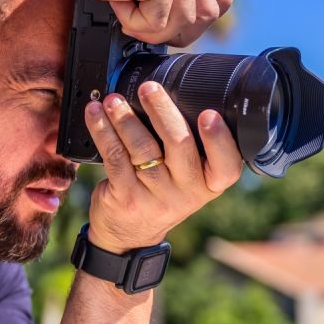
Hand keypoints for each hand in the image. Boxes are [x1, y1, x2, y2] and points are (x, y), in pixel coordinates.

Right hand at [59, 0, 231, 46]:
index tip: (183, 22)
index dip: (210, 11)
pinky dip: (133, 23)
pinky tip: (119, 3)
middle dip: (179, 33)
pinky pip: (156, 24)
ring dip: (151, 30)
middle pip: (209, 13)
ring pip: (183, 24)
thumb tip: (166, 28)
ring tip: (128, 15)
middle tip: (148, 28)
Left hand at [83, 82, 242, 252]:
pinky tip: (96, 114)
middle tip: (149, 88)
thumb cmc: (160, 193)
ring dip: (125, 118)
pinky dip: (103, 131)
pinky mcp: (126, 197)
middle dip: (162, 111)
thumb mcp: (186, 179)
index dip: (219, 140)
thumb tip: (170, 95)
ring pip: (141, 148)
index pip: (226, 166)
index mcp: (209, 184)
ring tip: (114, 99)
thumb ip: (190, 149)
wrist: (128, 234)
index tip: (209, 114)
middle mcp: (186, 192)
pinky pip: (114, 157)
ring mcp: (155, 197)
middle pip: (179, 145)